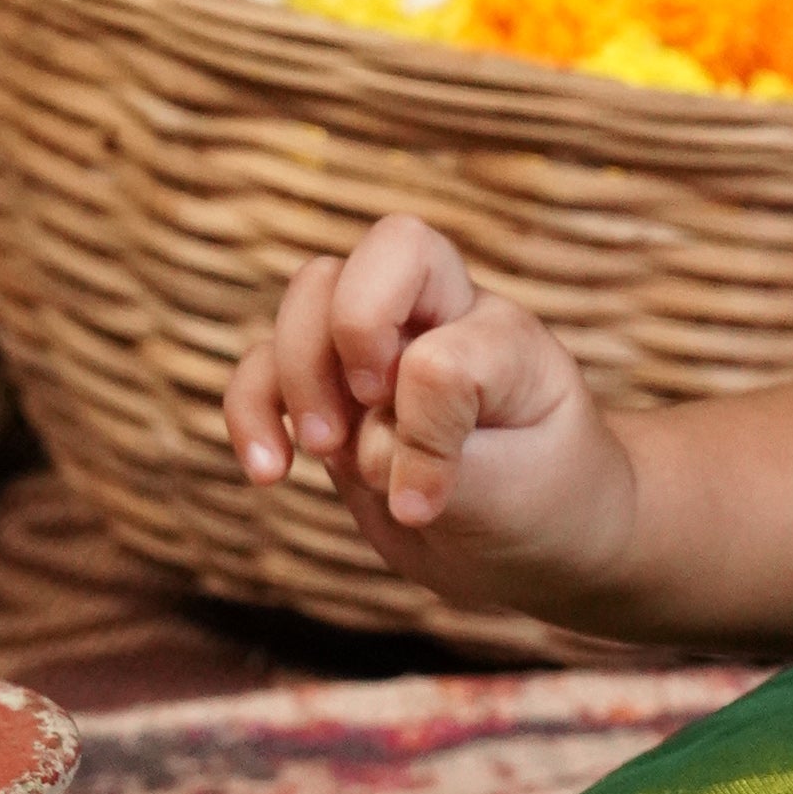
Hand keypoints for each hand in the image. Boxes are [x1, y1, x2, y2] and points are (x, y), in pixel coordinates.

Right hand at [222, 215, 635, 610]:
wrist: (536, 539)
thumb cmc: (542, 502)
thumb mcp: (515, 491)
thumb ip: (442, 452)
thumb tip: (362, 440)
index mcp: (503, 337)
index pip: (445, 346)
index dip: (423, 423)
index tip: (433, 496)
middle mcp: (443, 321)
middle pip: (377, 254)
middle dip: (350, 334)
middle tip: (370, 420)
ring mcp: (383, 350)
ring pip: (310, 297)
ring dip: (295, 376)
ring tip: (320, 452)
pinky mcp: (334, 391)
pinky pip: (266, 366)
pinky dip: (250, 411)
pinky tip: (268, 472)